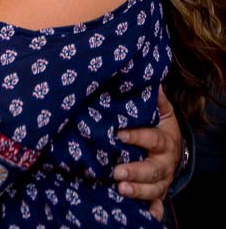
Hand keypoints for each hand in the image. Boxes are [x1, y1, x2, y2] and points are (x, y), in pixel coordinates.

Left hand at [113, 88, 181, 220]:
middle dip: (135, 171)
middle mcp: (165, 163)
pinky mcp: (157, 194)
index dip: (137, 136)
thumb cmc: (160, 126)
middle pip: (152, 169)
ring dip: (138, 191)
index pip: (152, 138)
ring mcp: (162, 181)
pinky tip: (145, 215)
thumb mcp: (162, 112)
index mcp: (164, 140)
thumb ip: (155, 98)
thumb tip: (147, 76)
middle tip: (116, 172)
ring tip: (120, 189)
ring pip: (153, 189)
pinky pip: (156, 205)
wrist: (175, 150)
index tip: (118, 134)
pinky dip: (152, 211)